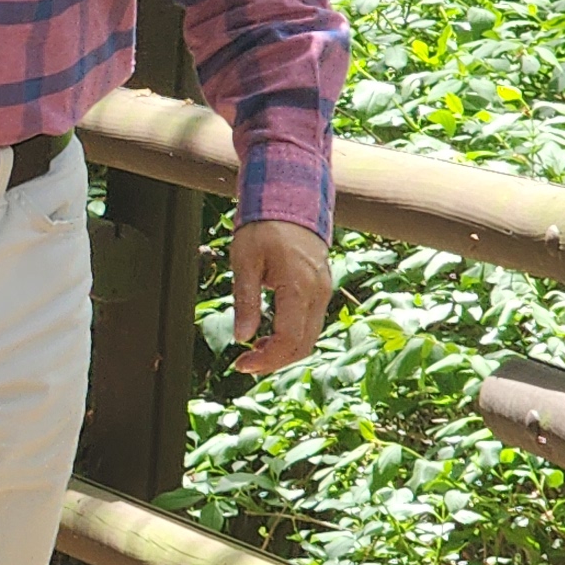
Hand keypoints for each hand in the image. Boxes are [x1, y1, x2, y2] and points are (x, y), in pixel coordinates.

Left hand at [226, 219, 332, 374]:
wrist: (290, 199)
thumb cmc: (264, 227)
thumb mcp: (244, 261)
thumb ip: (246, 300)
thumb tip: (242, 337)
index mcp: (299, 287)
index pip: (289, 340)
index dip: (267, 360)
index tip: (241, 365)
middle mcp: (318, 293)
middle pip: (303, 345)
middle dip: (275, 361)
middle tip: (244, 364)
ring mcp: (323, 291)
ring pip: (310, 337)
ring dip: (284, 351)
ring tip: (254, 352)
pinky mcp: (321, 289)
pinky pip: (311, 323)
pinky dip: (292, 337)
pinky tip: (269, 337)